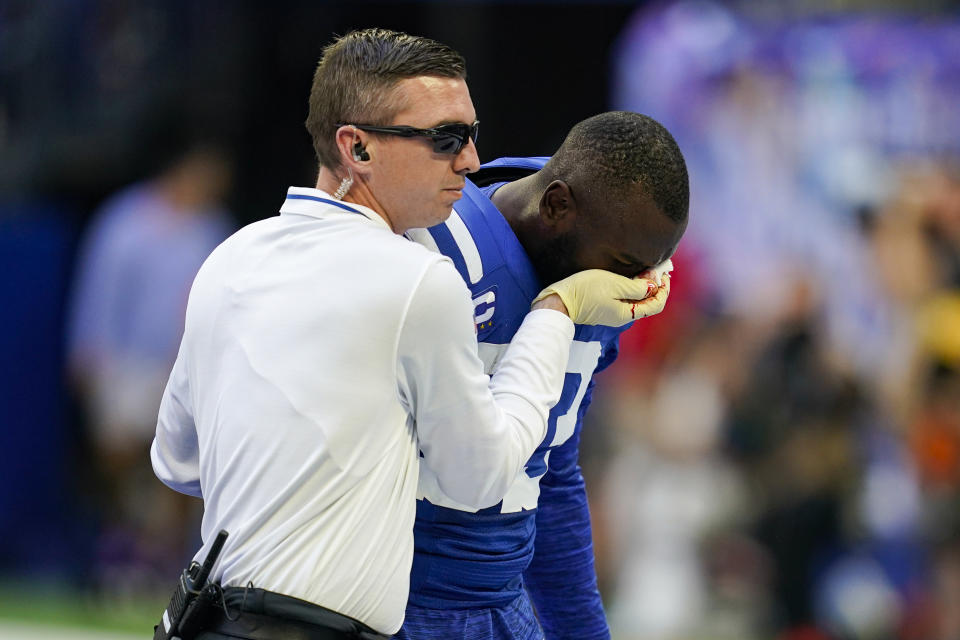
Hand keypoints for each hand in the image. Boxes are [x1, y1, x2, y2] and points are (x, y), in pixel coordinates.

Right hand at [533, 270, 669, 326]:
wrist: (558, 300)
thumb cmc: (585, 291)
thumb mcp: (614, 284)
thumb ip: (636, 287)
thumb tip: (652, 287)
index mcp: (627, 313)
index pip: (656, 305)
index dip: (663, 290)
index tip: (663, 273)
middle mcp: (622, 315)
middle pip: (647, 303)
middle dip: (655, 286)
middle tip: (656, 268)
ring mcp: (613, 312)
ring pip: (636, 300)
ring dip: (643, 286)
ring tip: (644, 270)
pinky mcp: (604, 306)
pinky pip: (625, 298)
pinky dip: (632, 287)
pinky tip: (629, 276)